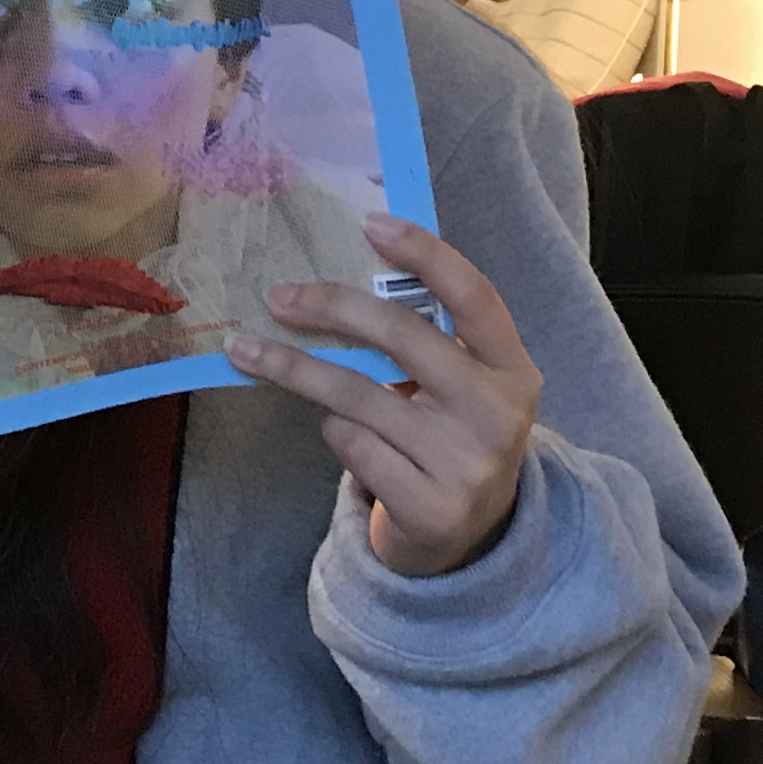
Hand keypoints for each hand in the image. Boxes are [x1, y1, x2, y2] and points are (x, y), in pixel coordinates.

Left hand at [225, 216, 540, 578]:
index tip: (370, 223)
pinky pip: (352, 445)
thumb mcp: (463, 387)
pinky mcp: (430, 508)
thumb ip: (428, 339)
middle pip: (403, 337)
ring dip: (297, 370)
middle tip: (279, 296)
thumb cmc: (451, 438)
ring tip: (249, 351)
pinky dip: (332, 431)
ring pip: (359, 395)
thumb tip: (338, 277)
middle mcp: (498, 413)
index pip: (474, 295)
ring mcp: (467, 464)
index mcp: (512, 369)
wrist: (471, 540)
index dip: (425, 254)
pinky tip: (338, 432)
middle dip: (332, 306)